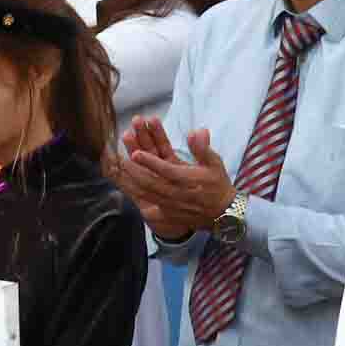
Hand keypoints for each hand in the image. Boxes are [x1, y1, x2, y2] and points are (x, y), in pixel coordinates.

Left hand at [120, 122, 234, 239]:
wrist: (224, 212)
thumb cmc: (218, 184)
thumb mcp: (215, 163)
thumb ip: (203, 148)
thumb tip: (197, 132)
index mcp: (188, 180)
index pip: (166, 170)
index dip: (150, 162)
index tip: (136, 152)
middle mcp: (178, 194)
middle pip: (151, 182)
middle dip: (134, 170)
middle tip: (121, 158)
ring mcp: (172, 205)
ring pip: (148, 193)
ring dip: (133, 181)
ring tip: (121, 169)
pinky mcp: (169, 213)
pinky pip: (150, 203)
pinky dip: (138, 194)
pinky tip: (128, 186)